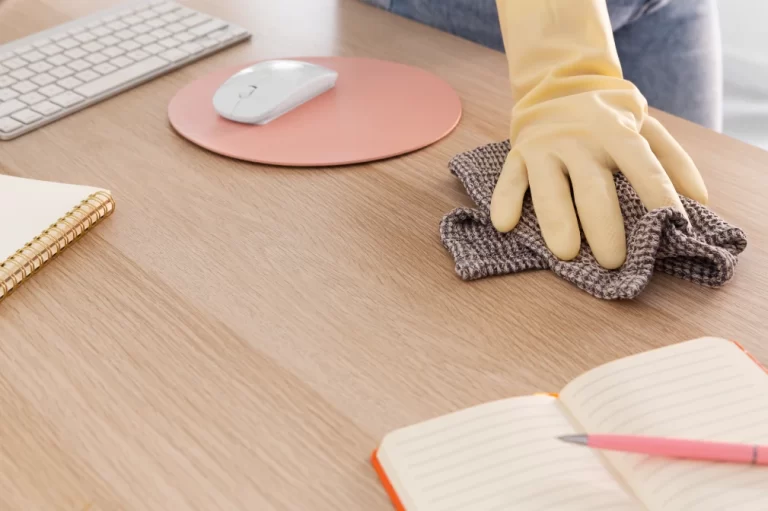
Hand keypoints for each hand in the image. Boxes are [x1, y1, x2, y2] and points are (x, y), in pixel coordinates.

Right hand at [490, 83, 707, 268]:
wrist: (558, 81)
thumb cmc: (608, 115)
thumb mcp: (646, 125)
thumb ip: (674, 159)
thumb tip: (700, 200)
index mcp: (616, 130)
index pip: (640, 163)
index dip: (657, 192)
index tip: (672, 223)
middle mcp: (579, 139)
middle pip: (592, 187)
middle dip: (603, 225)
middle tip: (613, 261)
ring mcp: (545, 146)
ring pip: (549, 187)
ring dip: (556, 220)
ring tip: (566, 253)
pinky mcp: (518, 154)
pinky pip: (510, 179)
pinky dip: (506, 200)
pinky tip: (506, 224)